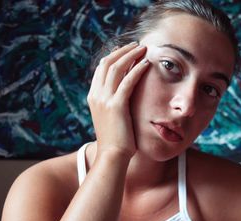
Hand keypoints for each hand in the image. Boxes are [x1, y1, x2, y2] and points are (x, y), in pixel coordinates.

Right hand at [87, 42, 148, 157]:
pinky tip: (147, 64)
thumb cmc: (116, 139)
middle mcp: (96, 95)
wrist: (112, 155)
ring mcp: (105, 100)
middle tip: (136, 45)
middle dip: (122, 51)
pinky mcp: (117, 106)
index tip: (126, 50)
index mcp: (93, 97)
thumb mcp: (111, 118)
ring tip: (143, 49)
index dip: (113, 56)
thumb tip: (124, 95)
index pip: (101, 69)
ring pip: (117, 68)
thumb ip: (114, 104)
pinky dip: (137, 69)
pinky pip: (128, 81)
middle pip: (107, 63)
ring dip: (131, 55)